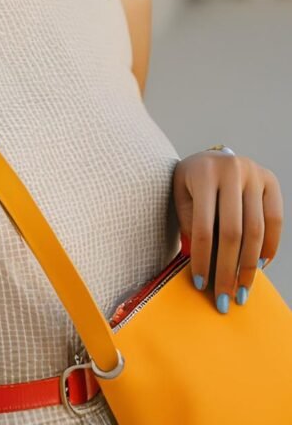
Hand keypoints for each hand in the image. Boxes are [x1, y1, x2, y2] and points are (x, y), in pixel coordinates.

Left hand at [172, 151, 283, 312]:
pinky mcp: (271, 180)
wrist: (209, 158)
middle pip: (233, 232)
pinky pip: (275, 220)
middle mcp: (232, 169)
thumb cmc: (190, 184)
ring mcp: (254, 173)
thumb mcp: (181, 198)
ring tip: (242, 290)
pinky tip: (259, 266)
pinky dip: (269, 247)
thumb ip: (192, 226)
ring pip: (256, 229)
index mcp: (203, 172)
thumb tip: (207, 273)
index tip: (200, 284)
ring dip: (250, 266)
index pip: (203, 226)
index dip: (202, 259)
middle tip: (224, 299)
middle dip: (228, 270)